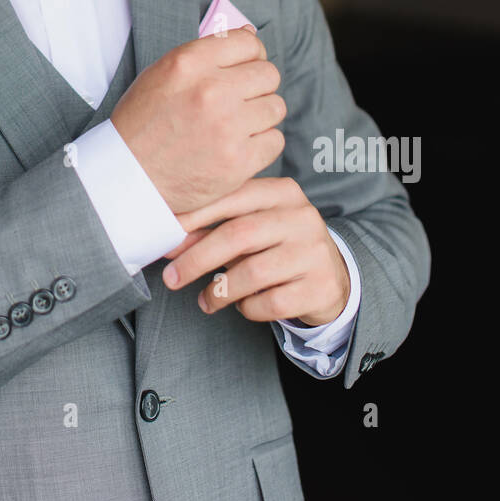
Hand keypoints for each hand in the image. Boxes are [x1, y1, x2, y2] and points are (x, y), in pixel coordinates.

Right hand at [110, 26, 285, 214]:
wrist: (128, 176)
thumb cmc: (144, 123)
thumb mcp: (162, 73)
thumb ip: (207, 53)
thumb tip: (251, 33)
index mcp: (189, 63)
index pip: (248, 42)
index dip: (251, 55)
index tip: (245, 69)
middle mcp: (211, 91)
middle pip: (269, 74)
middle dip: (258, 86)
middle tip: (240, 101)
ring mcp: (227, 127)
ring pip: (276, 107)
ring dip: (261, 116)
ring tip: (236, 125)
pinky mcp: (238, 161)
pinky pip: (275, 141)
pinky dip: (261, 145)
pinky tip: (237, 147)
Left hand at [160, 176, 350, 325]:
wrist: (332, 276)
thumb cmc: (279, 245)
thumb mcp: (252, 227)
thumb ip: (215, 228)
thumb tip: (171, 238)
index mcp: (283, 192)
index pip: (233, 197)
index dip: (196, 216)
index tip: (167, 234)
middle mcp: (302, 217)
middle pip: (238, 235)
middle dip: (198, 258)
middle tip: (172, 277)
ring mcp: (314, 252)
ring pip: (252, 273)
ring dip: (219, 291)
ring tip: (206, 300)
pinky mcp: (320, 287)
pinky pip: (270, 302)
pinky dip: (247, 308)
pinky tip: (241, 306)